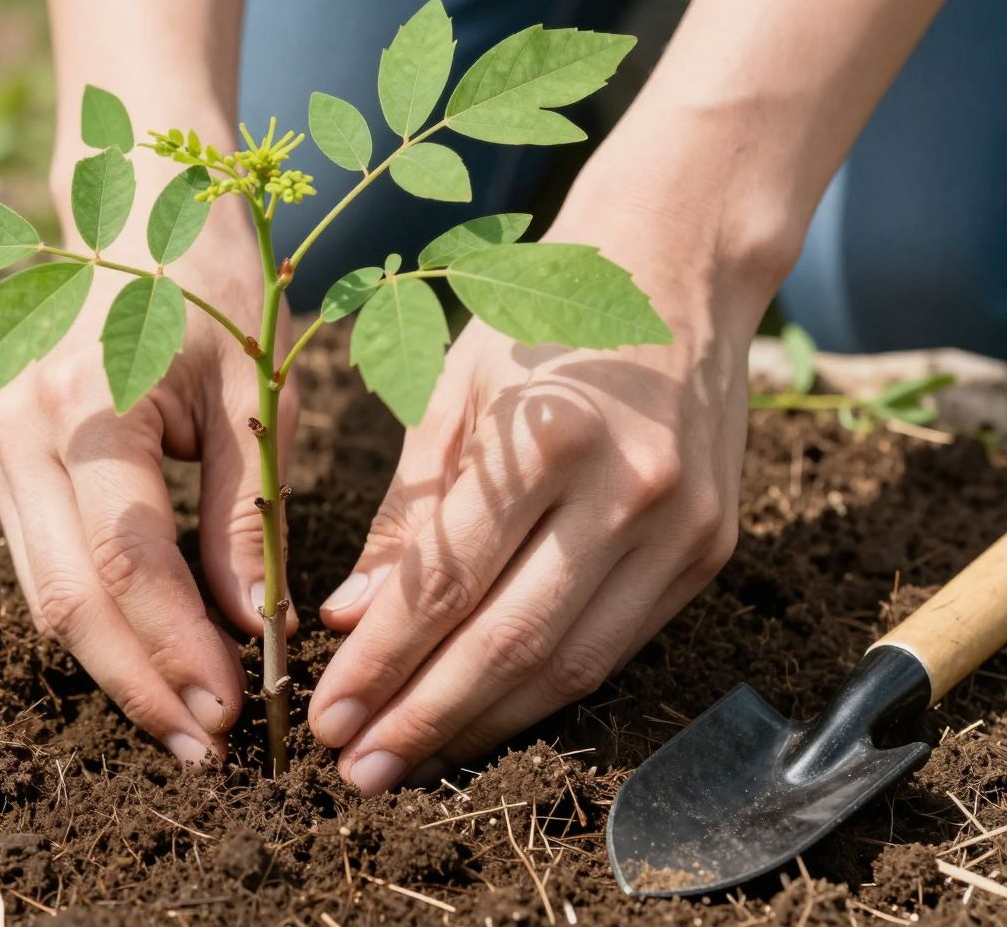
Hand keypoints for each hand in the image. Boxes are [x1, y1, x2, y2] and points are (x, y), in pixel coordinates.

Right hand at [0, 172, 296, 764]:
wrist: (134, 214)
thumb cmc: (210, 290)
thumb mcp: (250, 397)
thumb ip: (247, 516)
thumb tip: (259, 632)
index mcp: (86, 404)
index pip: (128, 561)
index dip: (178, 649)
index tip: (234, 713)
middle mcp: (19, 432)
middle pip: (69, 598)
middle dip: (140, 686)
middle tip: (207, 750)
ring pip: (44, 596)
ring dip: (114, 669)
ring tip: (184, 724)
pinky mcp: (1, 465)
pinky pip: (40, 567)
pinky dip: (94, 624)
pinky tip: (148, 661)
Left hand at [306, 193, 784, 794]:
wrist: (676, 264)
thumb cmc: (541, 318)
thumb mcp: (452, 393)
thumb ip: (406, 517)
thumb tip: (348, 618)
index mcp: (548, 436)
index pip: (446, 583)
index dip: (381, 662)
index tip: (325, 715)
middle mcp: (628, 489)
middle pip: (511, 642)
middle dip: (424, 718)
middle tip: (355, 771)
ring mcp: (682, 528)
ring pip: (572, 666)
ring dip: (485, 725)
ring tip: (411, 761)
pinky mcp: (710, 551)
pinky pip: (619, 646)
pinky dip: (548, 692)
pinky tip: (488, 716)